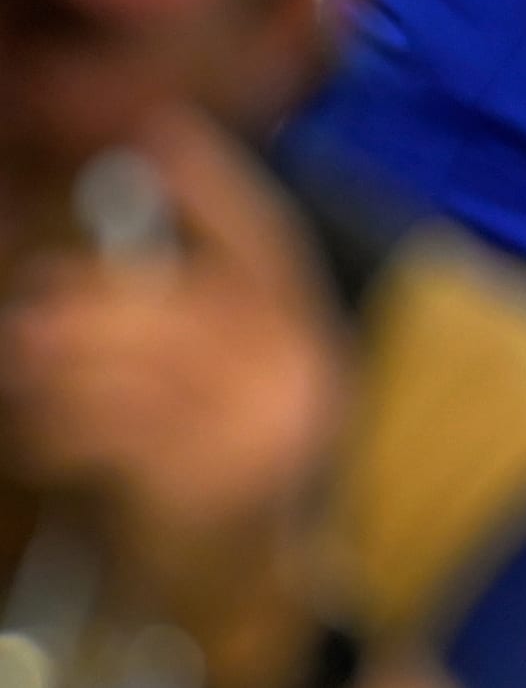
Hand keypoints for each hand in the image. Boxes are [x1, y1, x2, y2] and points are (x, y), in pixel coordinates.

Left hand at [0, 105, 347, 674]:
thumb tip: (143, 234)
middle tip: (34, 308)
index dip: (217, 183)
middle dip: (86, 303)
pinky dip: (54, 429)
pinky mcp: (192, 484)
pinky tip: (41, 429)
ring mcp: (245, 430)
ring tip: (26, 365)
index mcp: (310, 339)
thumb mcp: (256, 379)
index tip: (163, 128)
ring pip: (120, 368)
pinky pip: (98, 433)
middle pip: (168, 304)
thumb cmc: (247, 463)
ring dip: (54, 368)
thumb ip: (221, 309)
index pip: (268, 242)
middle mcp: (290, 375)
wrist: (270, 583)